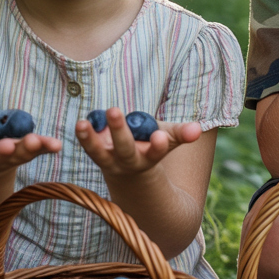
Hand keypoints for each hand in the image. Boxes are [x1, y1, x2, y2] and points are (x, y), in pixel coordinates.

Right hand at [0, 120, 60, 177]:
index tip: (4, 147)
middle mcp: (6, 157)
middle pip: (18, 154)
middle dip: (25, 148)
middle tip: (32, 142)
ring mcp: (21, 153)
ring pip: (33, 151)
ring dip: (43, 147)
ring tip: (54, 145)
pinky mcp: (34, 147)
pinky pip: (43, 146)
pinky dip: (49, 145)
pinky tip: (58, 144)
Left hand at [76, 106, 200, 177]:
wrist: (132, 168)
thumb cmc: (153, 144)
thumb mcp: (171, 138)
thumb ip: (183, 133)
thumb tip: (197, 129)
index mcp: (151, 157)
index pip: (156, 152)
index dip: (158, 146)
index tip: (159, 137)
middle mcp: (129, 161)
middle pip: (125, 149)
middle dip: (119, 132)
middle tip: (114, 110)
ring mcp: (110, 160)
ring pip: (99, 153)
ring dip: (89, 140)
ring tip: (81, 124)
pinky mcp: (97, 154)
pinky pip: (88, 147)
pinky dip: (83, 136)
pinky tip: (81, 123)